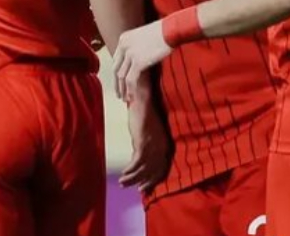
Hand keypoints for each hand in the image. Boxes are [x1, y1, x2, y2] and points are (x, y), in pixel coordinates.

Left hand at [113, 21, 172, 102]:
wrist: (170, 29)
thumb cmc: (163, 32)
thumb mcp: (143, 37)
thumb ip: (137, 47)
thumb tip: (138, 60)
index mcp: (123, 39)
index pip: (116, 60)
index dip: (117, 73)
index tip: (119, 82)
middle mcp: (123, 45)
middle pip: (116, 69)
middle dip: (117, 84)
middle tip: (119, 94)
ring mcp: (129, 53)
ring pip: (121, 76)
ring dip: (123, 90)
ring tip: (125, 99)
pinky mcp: (138, 61)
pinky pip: (130, 80)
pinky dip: (130, 90)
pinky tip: (132, 97)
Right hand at [119, 78, 169, 192]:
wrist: (143, 100)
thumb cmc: (145, 115)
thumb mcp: (149, 134)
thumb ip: (147, 146)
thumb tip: (139, 157)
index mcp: (166, 145)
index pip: (162, 169)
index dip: (153, 180)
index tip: (144, 187)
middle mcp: (162, 148)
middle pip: (154, 172)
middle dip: (144, 182)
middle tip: (135, 189)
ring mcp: (153, 146)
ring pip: (144, 170)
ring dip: (133, 178)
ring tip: (123, 183)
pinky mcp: (143, 144)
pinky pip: (136, 163)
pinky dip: (130, 170)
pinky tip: (123, 174)